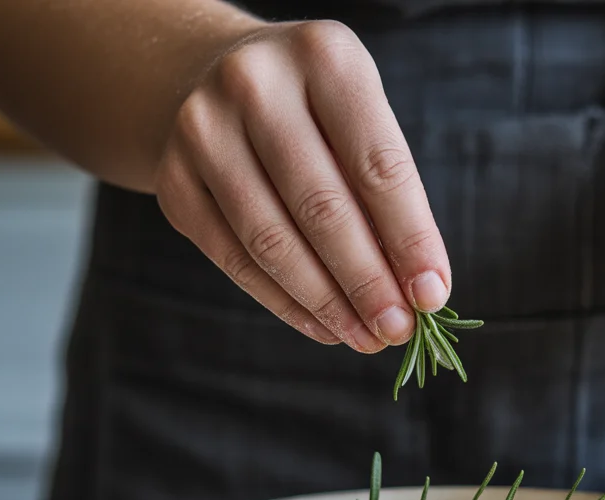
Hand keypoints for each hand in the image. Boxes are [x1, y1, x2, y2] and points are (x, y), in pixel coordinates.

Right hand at [154, 21, 449, 350]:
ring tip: (365, 337)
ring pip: (272, 241)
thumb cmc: (312, 113)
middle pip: (322, 207)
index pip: (378, 166)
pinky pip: (234, 260)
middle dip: (368, 282)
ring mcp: (203, 130)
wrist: (205, 77)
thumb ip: (386, 195)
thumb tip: (417, 291)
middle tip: (398, 330)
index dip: (410, 239)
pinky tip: (323, 326)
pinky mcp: (172, 180)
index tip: (432, 295)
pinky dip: (285, 303)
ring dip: (327, 303)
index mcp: (323, 58)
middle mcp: (255, 84)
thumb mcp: (358, 121)